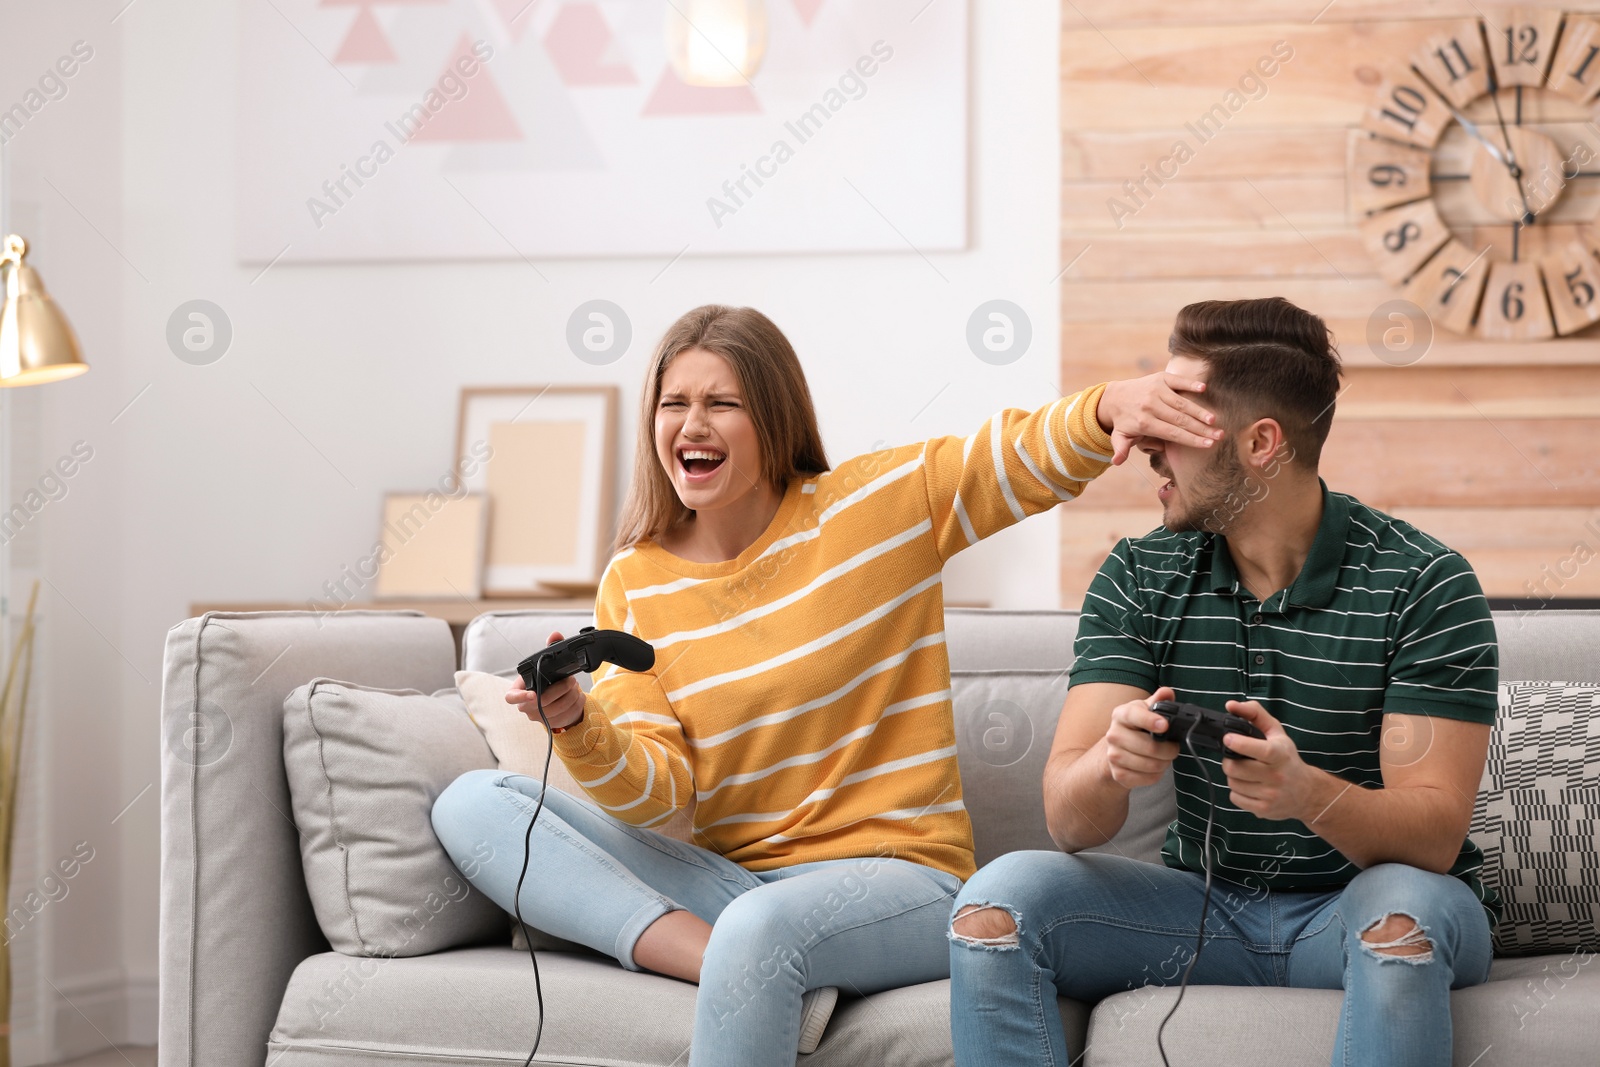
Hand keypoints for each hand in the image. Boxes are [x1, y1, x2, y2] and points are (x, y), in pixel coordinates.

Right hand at [505, 631, 585, 730]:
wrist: (558, 698)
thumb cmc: (547, 680)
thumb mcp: (548, 664)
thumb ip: (551, 647)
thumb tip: (555, 635)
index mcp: (520, 689)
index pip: (511, 697)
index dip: (520, 697)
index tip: (534, 694)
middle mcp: (526, 706)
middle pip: (542, 702)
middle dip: (560, 689)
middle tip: (571, 680)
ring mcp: (538, 717)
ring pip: (557, 709)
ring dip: (570, 696)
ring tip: (575, 686)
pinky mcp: (552, 723)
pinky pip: (566, 716)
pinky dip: (576, 704)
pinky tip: (578, 696)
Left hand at [1097, 372, 1221, 464]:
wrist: (1115, 396)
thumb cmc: (1123, 421)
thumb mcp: (1120, 437)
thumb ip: (1121, 449)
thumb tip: (1116, 462)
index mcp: (1144, 422)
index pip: (1172, 433)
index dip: (1191, 439)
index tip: (1208, 444)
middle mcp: (1150, 405)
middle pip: (1180, 419)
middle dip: (1202, 429)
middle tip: (1219, 435)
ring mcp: (1156, 390)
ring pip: (1182, 403)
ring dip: (1199, 411)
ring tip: (1214, 420)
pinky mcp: (1160, 378)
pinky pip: (1177, 381)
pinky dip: (1190, 384)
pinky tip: (1203, 389)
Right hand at [1103, 686, 1181, 789]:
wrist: (1116, 749)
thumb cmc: (1135, 728)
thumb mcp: (1144, 710)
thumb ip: (1158, 701)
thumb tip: (1167, 692)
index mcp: (1121, 715)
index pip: (1134, 715)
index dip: (1150, 721)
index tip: (1164, 725)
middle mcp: (1113, 735)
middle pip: (1150, 747)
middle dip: (1169, 749)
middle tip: (1173, 747)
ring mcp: (1114, 756)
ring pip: (1152, 764)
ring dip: (1165, 762)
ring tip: (1164, 756)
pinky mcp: (1119, 774)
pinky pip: (1148, 778)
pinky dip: (1157, 774)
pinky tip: (1154, 767)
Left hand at [1218, 700, 1318, 820]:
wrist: (1307, 792)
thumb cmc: (1287, 759)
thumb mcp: (1277, 733)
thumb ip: (1255, 714)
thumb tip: (1231, 705)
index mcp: (1280, 754)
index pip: (1259, 750)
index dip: (1239, 744)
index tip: (1228, 739)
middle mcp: (1276, 776)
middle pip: (1234, 768)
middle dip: (1229, 761)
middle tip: (1237, 758)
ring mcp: (1270, 795)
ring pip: (1232, 783)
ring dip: (1234, 776)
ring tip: (1246, 772)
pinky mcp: (1263, 810)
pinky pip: (1235, 798)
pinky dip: (1237, 791)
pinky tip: (1249, 786)